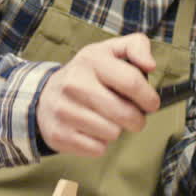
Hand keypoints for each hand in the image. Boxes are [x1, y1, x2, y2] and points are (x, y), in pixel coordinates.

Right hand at [37, 33, 160, 155]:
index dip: (148, 97)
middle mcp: (74, 84)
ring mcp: (64, 110)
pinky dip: (100, 143)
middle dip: (137, 119)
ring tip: (106, 119)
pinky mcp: (59, 135)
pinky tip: (92, 130)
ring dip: (116, 130)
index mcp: (91, 60)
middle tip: (132, 116)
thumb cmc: (87, 74)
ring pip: (113, 133)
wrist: (44, 97)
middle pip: (125, 114)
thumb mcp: (109, 51)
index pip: (131, 82)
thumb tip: (150, 65)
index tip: (151, 104)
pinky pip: (98, 149)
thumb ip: (137, 46)